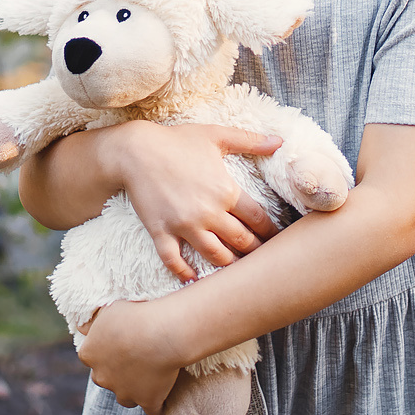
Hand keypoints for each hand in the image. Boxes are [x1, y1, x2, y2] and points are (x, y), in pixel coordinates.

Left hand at [76, 301, 184, 414]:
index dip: (105, 352)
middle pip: (106, 379)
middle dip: (116, 373)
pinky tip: (164, 405)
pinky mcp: (148, 401)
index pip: (91, 357)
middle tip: (134, 359)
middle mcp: (102, 377)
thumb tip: (82, 329)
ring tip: (149, 381)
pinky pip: (154, 411)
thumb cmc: (134, 316)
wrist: (161, 333)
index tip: (119, 345)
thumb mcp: (108, 310)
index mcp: (89, 354)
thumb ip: (93, 322)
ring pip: (126, 398)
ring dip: (134, 391)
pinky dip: (158, 408)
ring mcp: (124, 392)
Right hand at [102, 120, 283, 281]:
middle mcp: (208, 212)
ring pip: (215, 256)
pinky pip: (174, 260)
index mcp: (225, 191)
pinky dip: (184, 273)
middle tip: (264, 260)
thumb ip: (250, 140)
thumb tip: (280, 141)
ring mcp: (184, 225)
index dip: (270, 231)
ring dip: (228, 265)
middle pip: (241, 242)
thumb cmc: (176, 140)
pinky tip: (193, 279)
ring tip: (237, 271)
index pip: (258, 219)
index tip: (277, 239)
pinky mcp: (162, 232)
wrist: (134, 150)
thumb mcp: (216, 135)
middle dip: (255, 252)